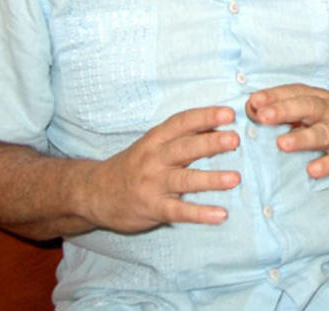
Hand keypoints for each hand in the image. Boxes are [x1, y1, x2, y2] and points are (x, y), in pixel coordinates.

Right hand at [84, 106, 240, 231]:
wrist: (94, 193)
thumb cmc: (133, 166)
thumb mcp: (152, 145)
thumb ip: (182, 137)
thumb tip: (220, 127)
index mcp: (155, 139)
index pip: (181, 122)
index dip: (205, 116)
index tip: (228, 113)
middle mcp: (154, 159)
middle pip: (184, 148)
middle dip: (210, 143)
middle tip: (234, 139)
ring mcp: (152, 184)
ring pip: (184, 180)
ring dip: (211, 179)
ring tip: (235, 179)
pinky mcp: (152, 208)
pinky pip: (179, 212)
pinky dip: (200, 214)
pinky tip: (221, 214)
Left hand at [246, 84, 328, 178]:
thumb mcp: (317, 109)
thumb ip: (288, 111)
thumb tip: (252, 109)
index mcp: (319, 98)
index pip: (296, 92)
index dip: (275, 95)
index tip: (253, 101)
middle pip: (308, 106)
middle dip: (284, 110)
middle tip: (263, 116)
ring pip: (324, 132)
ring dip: (302, 138)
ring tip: (281, 143)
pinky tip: (313, 170)